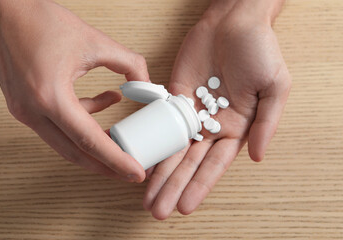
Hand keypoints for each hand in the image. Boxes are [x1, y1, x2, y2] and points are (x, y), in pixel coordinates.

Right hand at [0, 0, 148, 181]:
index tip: (134, 174)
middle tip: (128, 170)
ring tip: (120, 140)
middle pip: (75, 152)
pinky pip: (58, 124)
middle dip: (105, 165)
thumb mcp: (94, 41)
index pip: (90, 141)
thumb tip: (146, 83)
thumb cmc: (39, 20)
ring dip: (94, 144)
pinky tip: (106, 102)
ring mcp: (25, 110)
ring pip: (65, 142)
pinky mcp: (25, 104)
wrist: (3, 8)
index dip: (116, 160)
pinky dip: (83, 119)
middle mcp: (32, 110)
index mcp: (49, 97)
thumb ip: (128, 63)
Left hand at [143, 0, 290, 218]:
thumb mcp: (275, 87)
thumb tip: (257, 157)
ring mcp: (192, 113)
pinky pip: (162, 123)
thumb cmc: (260, 51)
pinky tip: (144, 161)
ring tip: (147, 197)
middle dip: (174, 187)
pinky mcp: (175, 97)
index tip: (185, 207)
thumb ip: (266, 124)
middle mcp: (212, 126)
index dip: (200, 186)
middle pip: (190, 163)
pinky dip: (154, 142)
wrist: (234, 22)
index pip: (215, 165)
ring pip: (173, 148)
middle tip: (158, 211)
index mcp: (237, 128)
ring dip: (161, 173)